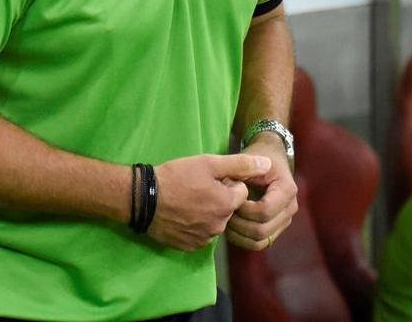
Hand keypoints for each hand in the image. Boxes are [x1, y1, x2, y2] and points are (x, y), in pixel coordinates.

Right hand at [148, 153, 270, 251]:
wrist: (143, 199)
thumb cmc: (176, 177)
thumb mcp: (208, 163)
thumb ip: (240, 164)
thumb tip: (268, 164)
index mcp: (227, 205)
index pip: (241, 192)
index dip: (227, 182)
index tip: (209, 178)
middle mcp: (219, 226)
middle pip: (228, 208)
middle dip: (219, 198)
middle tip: (197, 187)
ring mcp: (204, 239)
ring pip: (215, 222)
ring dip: (208, 212)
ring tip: (188, 200)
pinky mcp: (189, 246)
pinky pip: (201, 234)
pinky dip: (195, 225)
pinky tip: (182, 214)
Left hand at [225, 133, 297, 250]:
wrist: (270, 157)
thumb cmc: (258, 156)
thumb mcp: (249, 159)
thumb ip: (240, 173)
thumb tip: (230, 189)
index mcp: (286, 190)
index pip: (264, 211)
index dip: (243, 209)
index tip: (229, 199)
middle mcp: (290, 208)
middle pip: (262, 230)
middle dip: (239, 224)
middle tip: (222, 212)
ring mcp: (285, 220)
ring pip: (261, 241)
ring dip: (239, 234)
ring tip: (225, 220)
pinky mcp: (277, 228)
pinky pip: (260, 243)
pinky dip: (243, 239)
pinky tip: (231, 227)